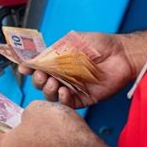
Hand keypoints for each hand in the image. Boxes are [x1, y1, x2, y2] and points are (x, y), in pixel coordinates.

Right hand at [19, 32, 135, 108]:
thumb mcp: (71, 42)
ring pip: (53, 96)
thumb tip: (33, 59)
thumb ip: (52, 52)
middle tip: (42, 76)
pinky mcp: (84, 98)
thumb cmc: (100, 44)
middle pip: (43, 84)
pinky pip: (69, 104)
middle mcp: (64, 75)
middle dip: (39, 81)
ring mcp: (74, 88)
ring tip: (54, 83)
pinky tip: (65, 91)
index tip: (25, 68)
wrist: (121, 54)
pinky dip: (63, 100)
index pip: (40, 68)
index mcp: (59, 61)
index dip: (31, 69)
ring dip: (49, 91)